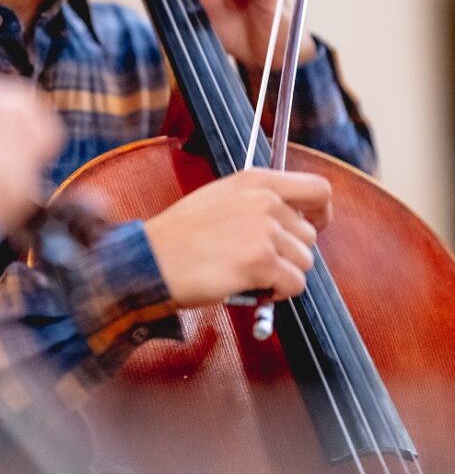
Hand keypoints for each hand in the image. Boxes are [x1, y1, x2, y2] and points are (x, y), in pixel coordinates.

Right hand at [143, 168, 331, 307]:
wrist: (151, 259)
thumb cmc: (180, 235)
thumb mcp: (220, 198)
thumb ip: (257, 201)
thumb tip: (293, 220)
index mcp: (255, 180)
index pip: (319, 189)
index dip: (321, 213)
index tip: (312, 227)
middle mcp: (264, 200)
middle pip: (310, 235)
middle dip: (290, 253)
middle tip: (259, 262)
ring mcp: (264, 230)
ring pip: (304, 262)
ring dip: (282, 275)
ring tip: (249, 274)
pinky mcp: (262, 262)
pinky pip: (294, 285)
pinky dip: (277, 293)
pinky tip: (250, 286)